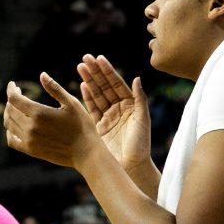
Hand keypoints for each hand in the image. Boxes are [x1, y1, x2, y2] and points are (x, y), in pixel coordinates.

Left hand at [3, 73, 99, 168]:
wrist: (86, 153)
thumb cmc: (82, 126)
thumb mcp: (71, 103)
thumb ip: (54, 88)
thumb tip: (42, 74)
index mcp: (39, 113)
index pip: (14, 99)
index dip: (11, 89)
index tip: (13, 85)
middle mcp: (31, 127)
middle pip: (10, 110)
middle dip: (11, 99)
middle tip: (17, 94)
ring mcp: (29, 140)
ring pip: (9, 124)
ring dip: (9, 113)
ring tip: (15, 107)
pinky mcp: (31, 150)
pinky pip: (12, 140)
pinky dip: (9, 131)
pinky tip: (14, 126)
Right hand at [77, 54, 150, 171]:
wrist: (131, 165)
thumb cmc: (140, 143)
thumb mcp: (142, 119)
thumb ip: (140, 98)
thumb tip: (136, 78)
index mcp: (130, 104)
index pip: (117, 83)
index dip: (108, 71)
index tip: (99, 59)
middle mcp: (119, 108)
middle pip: (105, 86)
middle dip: (95, 72)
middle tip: (85, 58)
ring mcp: (108, 116)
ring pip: (97, 94)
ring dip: (89, 80)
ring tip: (80, 67)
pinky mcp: (99, 126)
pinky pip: (92, 108)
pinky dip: (87, 96)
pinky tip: (82, 85)